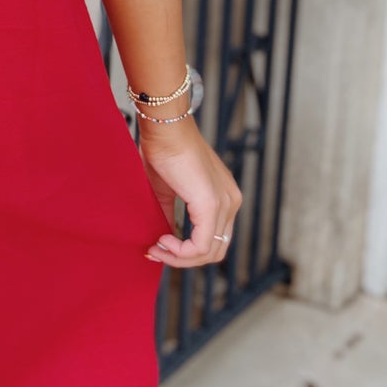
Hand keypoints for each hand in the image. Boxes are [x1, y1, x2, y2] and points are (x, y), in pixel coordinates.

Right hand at [137, 115, 242, 267]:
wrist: (165, 128)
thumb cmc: (163, 150)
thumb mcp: (167, 191)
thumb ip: (169, 216)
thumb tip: (160, 241)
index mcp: (225, 197)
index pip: (213, 239)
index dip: (186, 251)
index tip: (157, 245)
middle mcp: (231, 202)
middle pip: (215, 251)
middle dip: (183, 259)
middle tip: (155, 250)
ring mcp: (225, 204)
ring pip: (209, 253)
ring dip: (179, 258)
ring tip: (156, 246)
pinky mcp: (212, 205)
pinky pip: (200, 245)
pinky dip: (179, 251)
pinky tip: (161, 241)